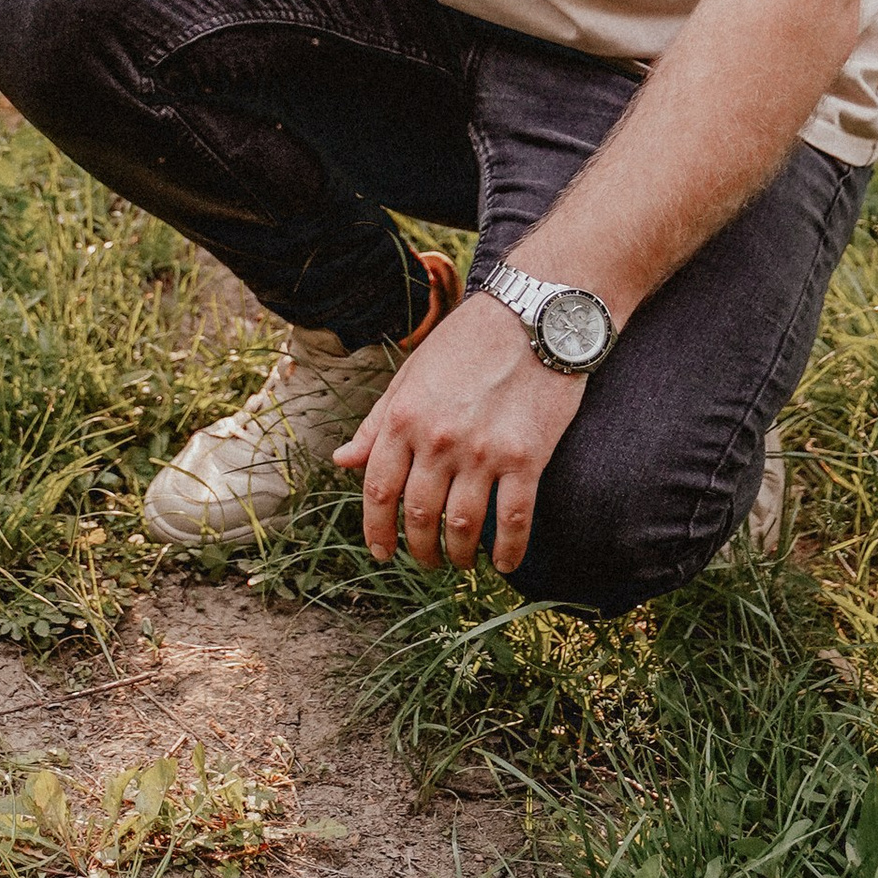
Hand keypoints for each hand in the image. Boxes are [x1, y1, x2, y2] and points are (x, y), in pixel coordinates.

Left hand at [333, 293, 585, 574]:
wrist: (534, 315)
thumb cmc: (468, 341)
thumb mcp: (411, 374)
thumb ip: (377, 422)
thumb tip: (342, 461)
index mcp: (404, 418)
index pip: (377, 489)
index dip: (376, 529)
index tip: (382, 552)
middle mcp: (438, 440)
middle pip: (419, 516)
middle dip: (419, 549)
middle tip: (427, 561)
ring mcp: (483, 452)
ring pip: (463, 527)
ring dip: (458, 554)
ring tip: (461, 561)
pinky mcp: (527, 458)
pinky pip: (514, 520)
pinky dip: (508, 550)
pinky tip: (503, 562)